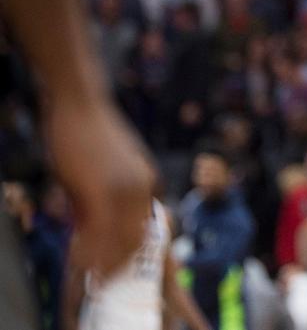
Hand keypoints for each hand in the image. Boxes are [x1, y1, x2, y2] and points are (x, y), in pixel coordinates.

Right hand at [45, 100, 154, 275]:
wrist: (80, 103)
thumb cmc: (86, 134)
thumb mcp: (100, 174)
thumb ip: (99, 204)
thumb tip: (89, 236)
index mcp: (146, 183)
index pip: (148, 227)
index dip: (138, 252)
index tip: (129, 270)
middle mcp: (143, 188)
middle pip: (137, 238)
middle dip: (122, 264)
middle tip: (105, 280)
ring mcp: (125, 189)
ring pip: (120, 239)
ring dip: (107, 263)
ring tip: (93, 279)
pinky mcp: (102, 189)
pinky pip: (99, 231)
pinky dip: (91, 250)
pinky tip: (81, 261)